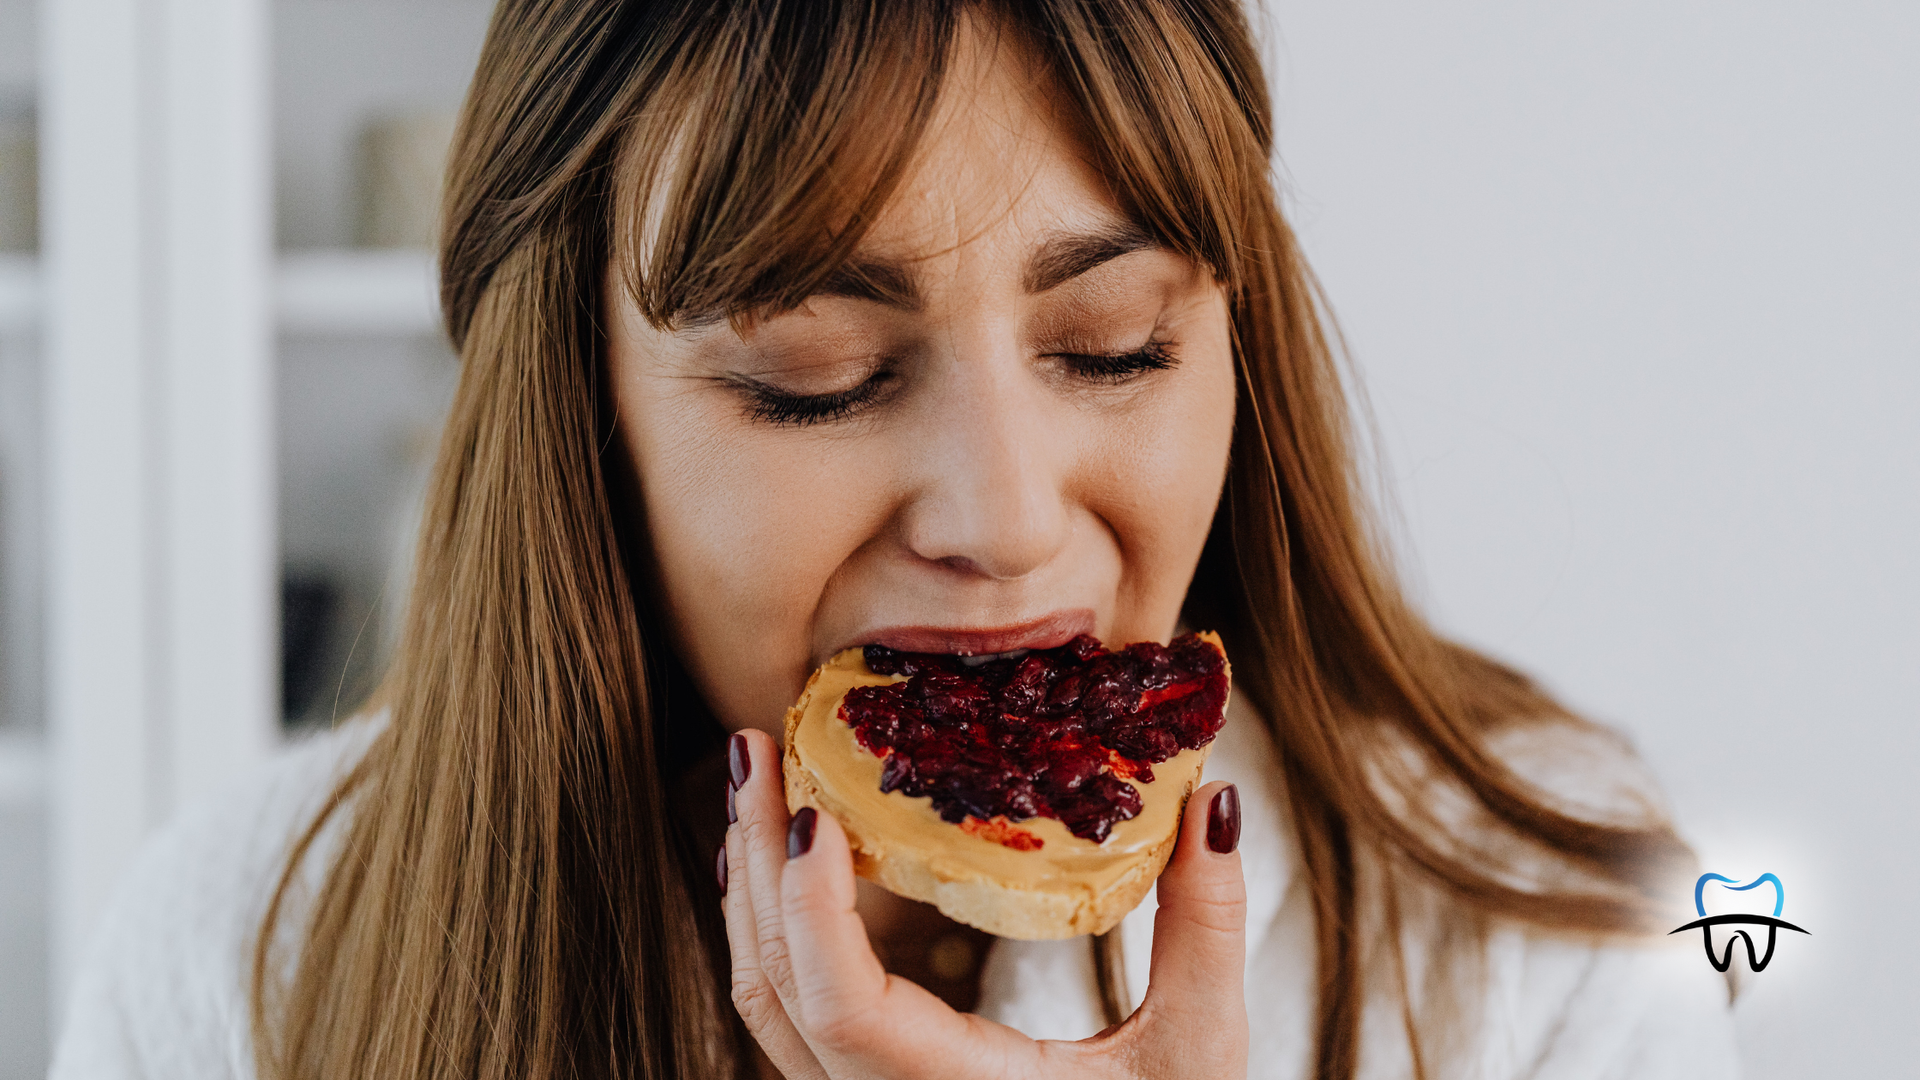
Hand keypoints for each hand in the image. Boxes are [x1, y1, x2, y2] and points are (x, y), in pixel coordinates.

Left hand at [720, 729, 1249, 1078]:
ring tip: (758, 783)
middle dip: (753, 861)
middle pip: (774, 988)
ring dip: (752, 889)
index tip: (812, 813)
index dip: (808, 907)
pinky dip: (776, 930)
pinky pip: (791, 1012)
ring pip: (767, 1002)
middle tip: (755, 750)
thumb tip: (1216, 799)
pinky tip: (789, 864)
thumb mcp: (1198, 1050)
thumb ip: (1205, 927)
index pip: (838, 1005)